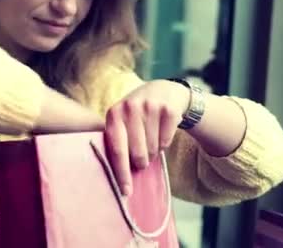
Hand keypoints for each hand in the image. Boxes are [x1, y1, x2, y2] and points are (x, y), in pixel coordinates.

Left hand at [104, 79, 189, 195]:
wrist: (163, 91)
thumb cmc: (137, 115)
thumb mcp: (123, 121)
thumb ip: (118, 143)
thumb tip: (119, 180)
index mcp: (114, 113)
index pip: (117, 149)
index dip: (121, 173)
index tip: (126, 191)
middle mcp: (130, 107)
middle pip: (137, 153)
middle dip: (141, 162)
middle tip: (142, 159)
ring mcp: (150, 106)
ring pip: (153, 149)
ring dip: (153, 152)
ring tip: (151, 140)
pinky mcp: (168, 109)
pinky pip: (166, 142)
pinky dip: (165, 143)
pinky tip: (161, 132)